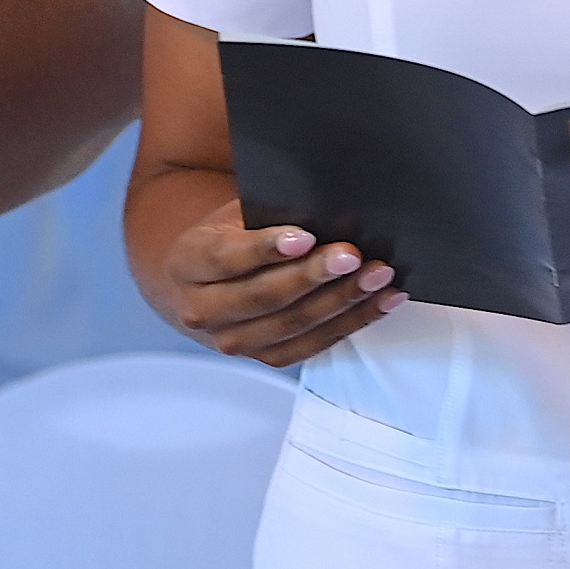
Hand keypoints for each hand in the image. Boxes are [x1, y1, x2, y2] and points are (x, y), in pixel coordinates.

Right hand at [161, 198, 407, 366]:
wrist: (203, 284)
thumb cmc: (227, 238)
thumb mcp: (232, 217)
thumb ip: (264, 217)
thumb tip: (320, 212)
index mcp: (188, 263)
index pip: (227, 257)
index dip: (266, 248)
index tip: (306, 236)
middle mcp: (203, 309)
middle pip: (264, 296)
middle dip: (313, 276)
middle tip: (352, 255)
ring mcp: (233, 340)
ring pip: (293, 325)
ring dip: (342, 301)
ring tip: (377, 275)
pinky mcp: (266, 357)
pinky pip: (313, 344)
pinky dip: (352, 322)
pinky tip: (381, 301)